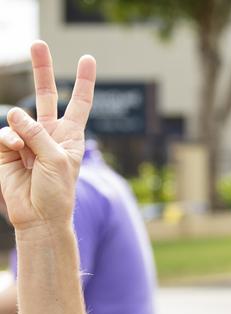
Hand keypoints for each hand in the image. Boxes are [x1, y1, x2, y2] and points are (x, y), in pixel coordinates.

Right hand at [0, 43, 95, 231]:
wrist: (38, 216)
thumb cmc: (57, 192)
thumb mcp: (56, 160)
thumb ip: (37, 133)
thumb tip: (13, 112)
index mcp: (70, 135)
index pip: (79, 103)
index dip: (83, 81)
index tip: (87, 59)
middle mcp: (48, 133)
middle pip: (45, 94)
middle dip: (42, 69)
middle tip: (38, 43)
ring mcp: (26, 139)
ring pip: (18, 117)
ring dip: (22, 132)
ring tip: (26, 153)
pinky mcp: (6, 147)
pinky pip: (3, 133)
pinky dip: (8, 141)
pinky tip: (14, 152)